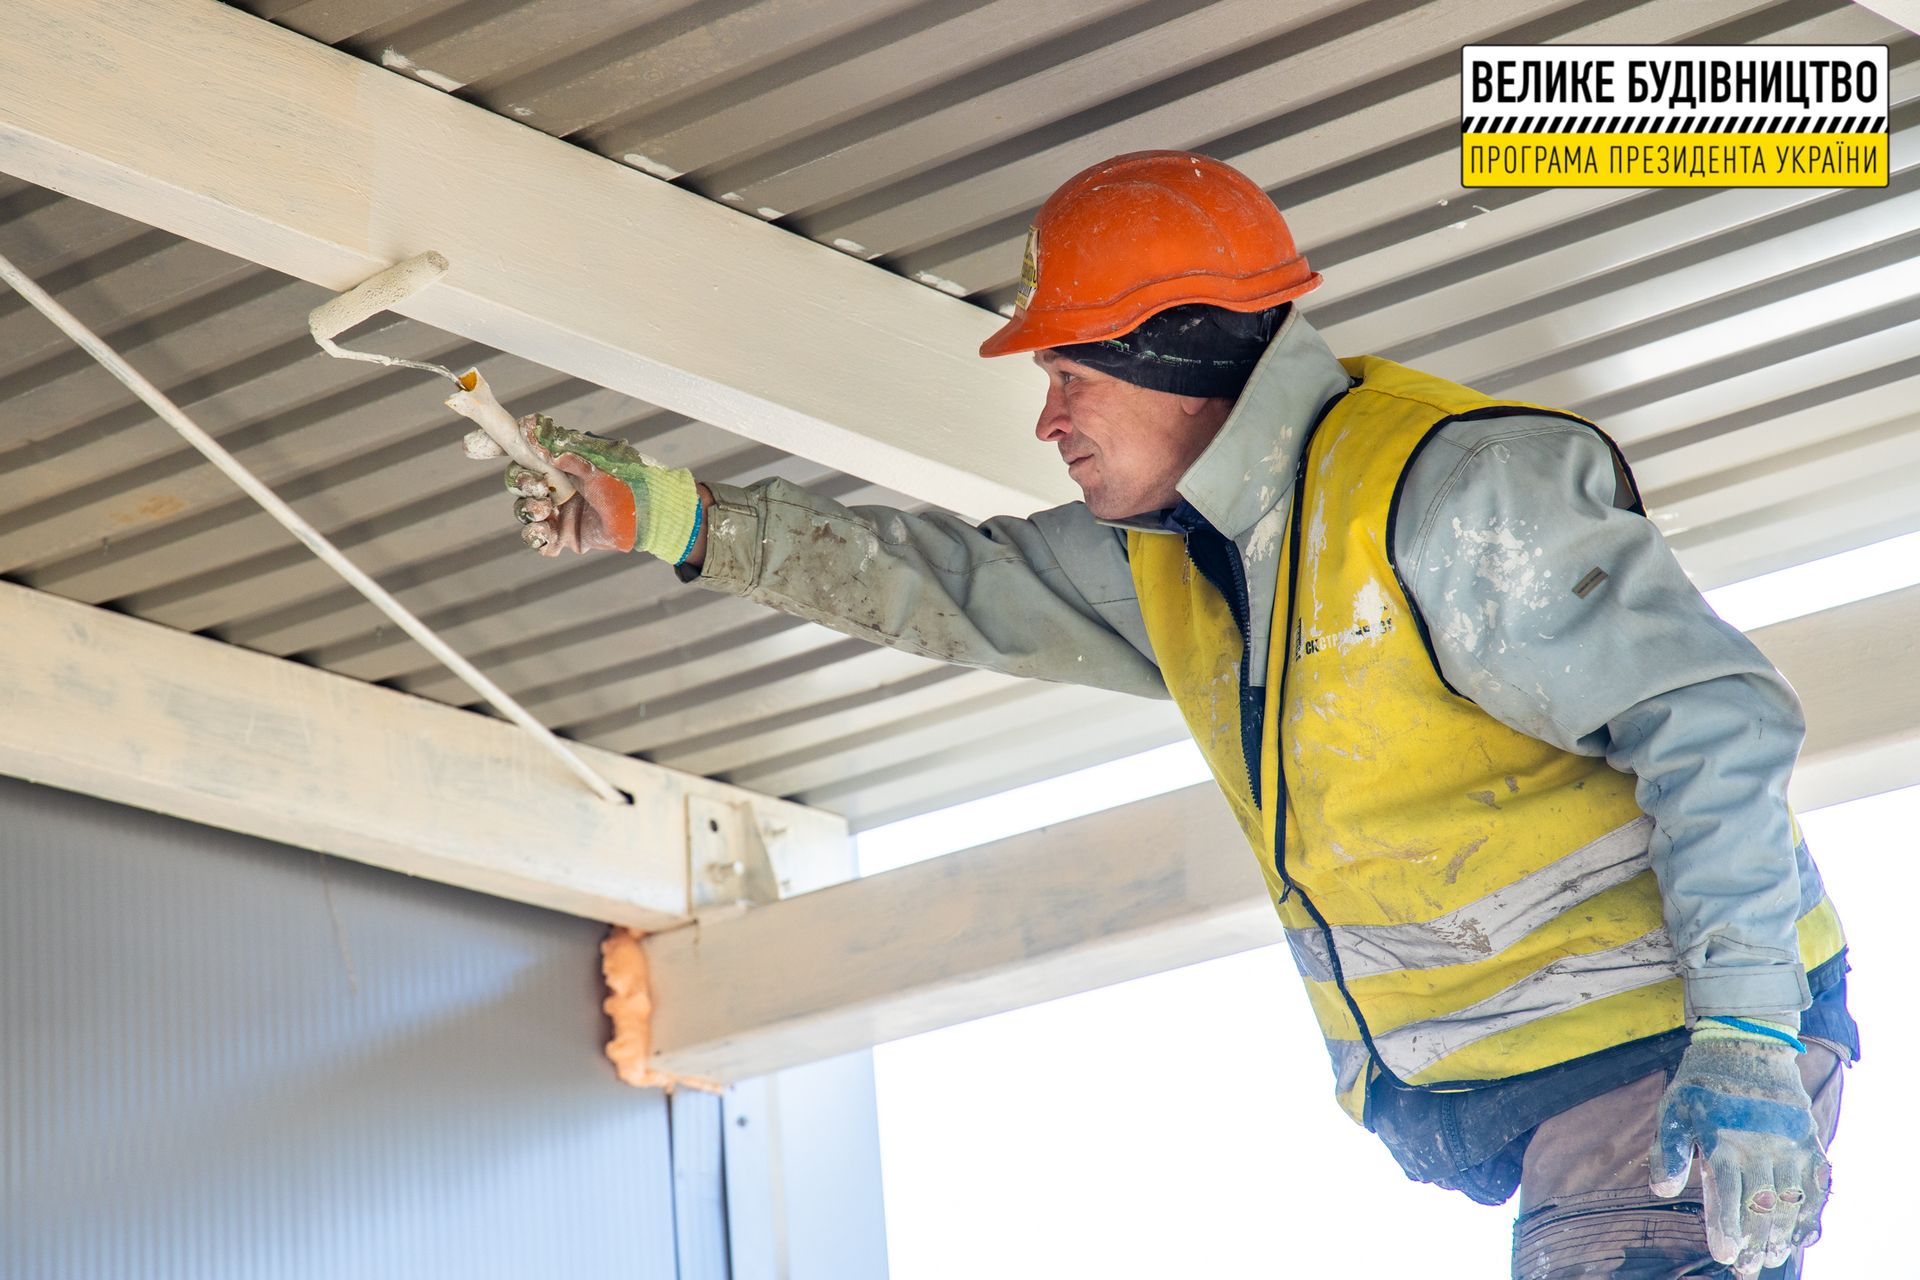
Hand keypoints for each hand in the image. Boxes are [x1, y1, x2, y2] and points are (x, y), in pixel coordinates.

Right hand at [466, 415, 700, 559]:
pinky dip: (537, 538)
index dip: (494, 444)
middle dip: (520, 482)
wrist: (652, 514)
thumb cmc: (630, 480)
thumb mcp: (593, 459)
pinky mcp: (565, 535)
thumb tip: (524, 426)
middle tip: (539, 487)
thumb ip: (559, 448)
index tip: (471, 445)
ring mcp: (559, 510)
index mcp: (560, 458)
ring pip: (523, 510)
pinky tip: (547, 535)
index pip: (520, 448)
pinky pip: (537, 539)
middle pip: (516, 480)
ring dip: (528, 510)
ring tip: (548, 512)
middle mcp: (555, 482)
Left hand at [1650, 1022, 1829, 1274]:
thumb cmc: (1702, 1079)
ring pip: (1790, 1202)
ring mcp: (1789, 1144)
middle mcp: (1760, 1146)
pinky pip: (1815, 1184)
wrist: (1747, 1041)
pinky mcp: (1808, 1140)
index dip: (1725, 1229)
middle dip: (1754, 1243)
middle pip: (1761, 1207)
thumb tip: (1660, 1189)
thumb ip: (1669, 1149)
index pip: (1726, 1196)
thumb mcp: (1673, 1106)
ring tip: (1770, 1258)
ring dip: (1781, 1234)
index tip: (1722, 1256)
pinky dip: (1810, 1211)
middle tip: (1746, 1268)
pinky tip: (1802, 1232)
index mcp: (1723, 1140)